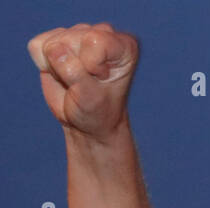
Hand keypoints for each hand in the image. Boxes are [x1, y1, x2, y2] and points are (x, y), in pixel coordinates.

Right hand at [28, 23, 137, 140]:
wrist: (87, 121)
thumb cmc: (98, 111)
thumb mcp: (92, 98)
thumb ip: (75, 73)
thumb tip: (54, 50)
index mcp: (123, 46)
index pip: (95, 40)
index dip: (90, 65)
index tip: (100, 80)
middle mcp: (102, 34)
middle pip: (70, 40)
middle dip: (71, 68)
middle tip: (84, 83)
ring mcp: (77, 34)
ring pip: (52, 44)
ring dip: (57, 68)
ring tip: (73, 80)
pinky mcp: (54, 39)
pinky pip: (36, 46)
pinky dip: (43, 65)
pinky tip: (60, 73)